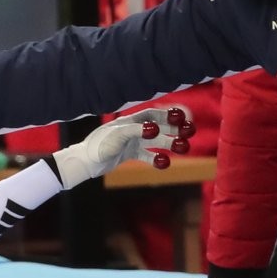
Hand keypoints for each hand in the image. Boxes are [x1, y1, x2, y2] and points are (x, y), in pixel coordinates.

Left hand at [51, 107, 194, 188]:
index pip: (152, 114)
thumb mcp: (116, 136)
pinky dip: (157, 159)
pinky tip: (165, 163)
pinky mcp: (130, 154)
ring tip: (184, 147)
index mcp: (129, 120)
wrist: (85, 162)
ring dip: (170, 144)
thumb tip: (155, 129)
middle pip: (158, 126)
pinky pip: (147, 156)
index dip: (168, 114)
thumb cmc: (98, 145)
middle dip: (174, 129)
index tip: (183, 117)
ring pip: (156, 142)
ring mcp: (132, 142)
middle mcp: (132, 129)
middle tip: (190, 131)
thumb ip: (135, 131)